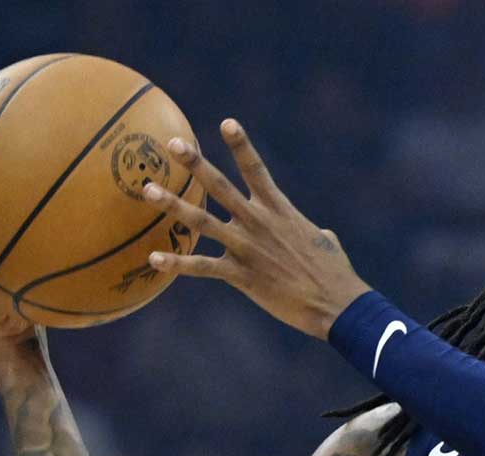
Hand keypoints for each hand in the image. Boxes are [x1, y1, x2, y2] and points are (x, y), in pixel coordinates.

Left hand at [143, 119, 370, 339]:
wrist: (336, 303)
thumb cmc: (336, 274)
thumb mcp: (326, 243)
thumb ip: (313, 232)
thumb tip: (321, 233)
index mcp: (280, 210)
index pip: (256, 170)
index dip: (241, 145)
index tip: (226, 123)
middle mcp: (259, 222)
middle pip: (221, 186)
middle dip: (195, 163)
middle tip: (173, 143)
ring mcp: (248, 248)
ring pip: (203, 221)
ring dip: (173, 204)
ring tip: (147, 190)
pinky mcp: (242, 275)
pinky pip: (203, 267)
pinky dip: (177, 263)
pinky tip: (153, 259)